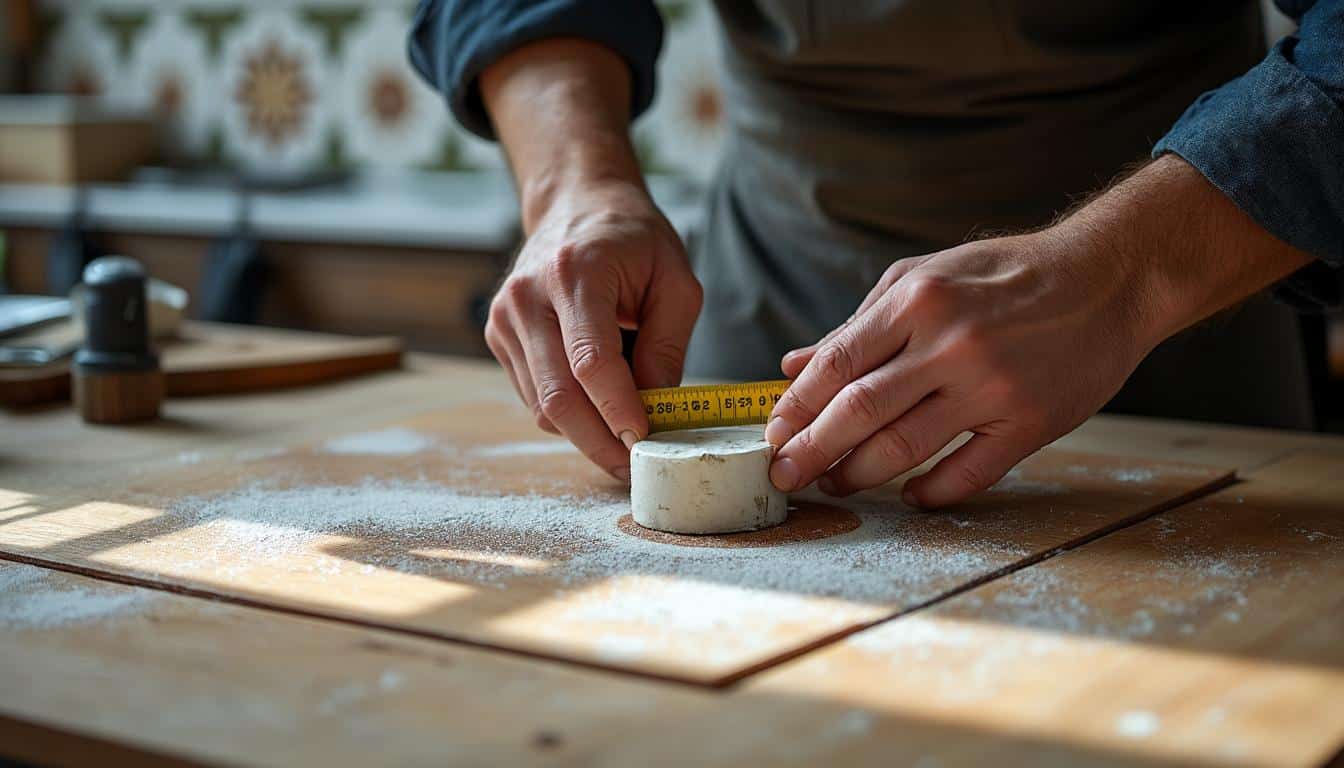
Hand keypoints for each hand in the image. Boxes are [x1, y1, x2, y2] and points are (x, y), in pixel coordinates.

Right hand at [485, 180, 701, 480]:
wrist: (577, 204)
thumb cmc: (634, 241)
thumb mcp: (675, 281)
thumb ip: (667, 345)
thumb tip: (657, 411)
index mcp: (574, 273)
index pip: (591, 361)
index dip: (618, 410)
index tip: (645, 442)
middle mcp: (527, 297)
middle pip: (558, 395)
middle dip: (599, 441)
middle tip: (635, 468)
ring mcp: (504, 318)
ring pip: (542, 406)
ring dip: (585, 433)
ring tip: (625, 437)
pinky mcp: (498, 335)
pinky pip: (533, 396)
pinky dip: (568, 413)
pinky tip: (597, 406)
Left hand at [765, 155, 1313, 507]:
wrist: (1109, 277)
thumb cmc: (1006, 275)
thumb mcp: (925, 277)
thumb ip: (858, 325)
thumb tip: (793, 366)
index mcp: (917, 300)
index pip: (835, 365)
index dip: (795, 408)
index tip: (772, 435)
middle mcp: (950, 342)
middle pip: (858, 411)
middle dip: (810, 451)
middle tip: (784, 476)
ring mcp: (992, 386)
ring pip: (903, 447)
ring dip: (858, 474)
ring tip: (835, 484)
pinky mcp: (1030, 423)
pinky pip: (967, 474)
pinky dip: (930, 493)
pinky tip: (909, 496)